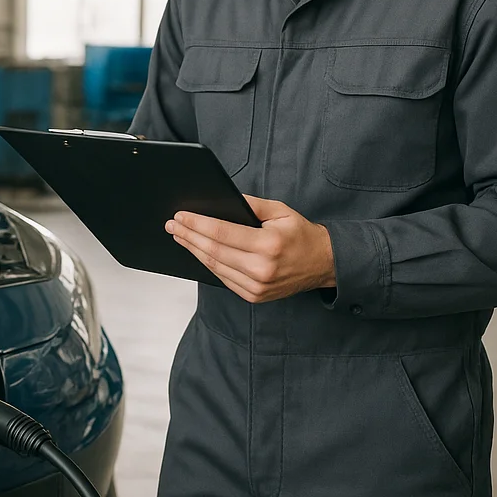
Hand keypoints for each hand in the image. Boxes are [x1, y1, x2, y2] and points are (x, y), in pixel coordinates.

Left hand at [166, 196, 335, 303]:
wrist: (323, 264)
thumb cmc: (301, 235)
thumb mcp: (281, 211)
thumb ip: (251, 204)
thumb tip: (222, 199)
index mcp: (269, 244)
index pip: (223, 233)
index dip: (197, 224)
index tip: (180, 216)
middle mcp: (262, 268)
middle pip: (213, 251)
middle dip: (189, 236)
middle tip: (172, 225)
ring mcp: (257, 286)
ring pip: (215, 267)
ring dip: (193, 250)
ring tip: (179, 236)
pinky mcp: (254, 296)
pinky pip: (223, 279)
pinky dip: (207, 264)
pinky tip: (197, 252)